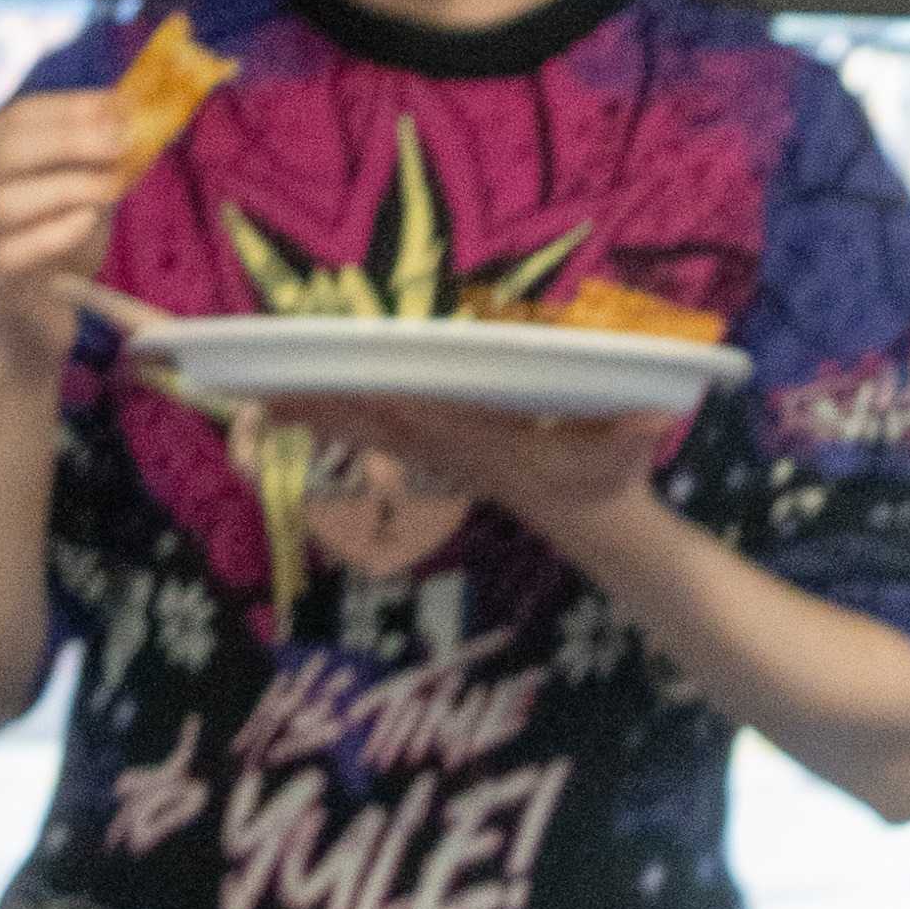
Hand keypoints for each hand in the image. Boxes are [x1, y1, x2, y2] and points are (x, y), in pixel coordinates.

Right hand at [0, 87, 135, 384]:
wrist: (34, 327)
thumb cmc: (59, 254)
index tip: (118, 106)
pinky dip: (53, 233)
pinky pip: (12, 253)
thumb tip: (132, 123)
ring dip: (66, 187)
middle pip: (7, 151)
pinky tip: (85, 223)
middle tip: (120, 143)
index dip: (70, 109)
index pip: (17, 118)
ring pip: (5, 202)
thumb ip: (98, 163)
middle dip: (70, 141)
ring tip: (111, 186)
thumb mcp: (83, 197)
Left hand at [282, 389, 693, 597]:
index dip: (392, 407)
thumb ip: (637, 434)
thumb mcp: (629, 455)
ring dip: (316, 414)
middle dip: (330, 410)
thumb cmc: (610, 478)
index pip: (433, 423)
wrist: (592, 520)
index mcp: (489, 448)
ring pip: (366, 432)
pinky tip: (293, 404)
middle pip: (379, 428)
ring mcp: (439, 456)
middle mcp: (451, 453)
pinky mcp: (434, 452)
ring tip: (258, 392)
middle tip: (268, 389)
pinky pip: (372, 432)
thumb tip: (650, 418)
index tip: (353, 388)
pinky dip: (333, 417)